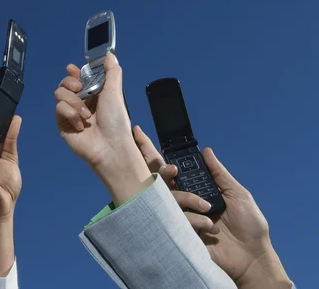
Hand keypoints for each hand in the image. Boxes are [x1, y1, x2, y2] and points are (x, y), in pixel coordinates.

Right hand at [54, 54, 152, 204]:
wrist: (110, 146)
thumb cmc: (116, 121)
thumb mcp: (115, 92)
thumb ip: (111, 72)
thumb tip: (110, 55)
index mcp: (92, 94)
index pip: (77, 78)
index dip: (74, 72)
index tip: (73, 69)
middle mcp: (80, 103)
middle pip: (64, 83)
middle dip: (70, 83)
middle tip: (79, 88)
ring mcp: (70, 113)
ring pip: (59, 94)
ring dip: (74, 102)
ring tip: (86, 115)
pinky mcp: (62, 124)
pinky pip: (59, 109)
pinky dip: (71, 114)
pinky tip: (81, 125)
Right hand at [136, 126, 289, 287]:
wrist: (251, 256)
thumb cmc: (249, 226)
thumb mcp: (237, 194)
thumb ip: (219, 173)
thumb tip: (206, 151)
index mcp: (197, 191)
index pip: (175, 172)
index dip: (161, 158)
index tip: (149, 143)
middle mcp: (185, 202)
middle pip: (162, 182)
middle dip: (162, 172)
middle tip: (172, 171)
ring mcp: (181, 217)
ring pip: (167, 198)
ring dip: (188, 200)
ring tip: (209, 210)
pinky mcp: (180, 232)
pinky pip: (175, 219)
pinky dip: (194, 220)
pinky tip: (209, 228)